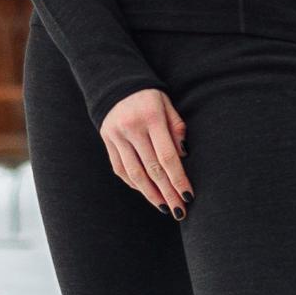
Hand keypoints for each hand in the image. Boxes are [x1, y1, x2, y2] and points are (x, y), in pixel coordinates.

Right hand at [101, 88, 190, 215]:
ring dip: (151, 194)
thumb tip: (183, 156)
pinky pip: (120, 169)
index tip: (188, 196)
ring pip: (134, 173)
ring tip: (165, 208)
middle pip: (152, 169)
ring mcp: (116, 136)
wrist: (116, 84)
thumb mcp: (168, 104)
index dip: (178, 179)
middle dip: (168, 193)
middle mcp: (132, 129)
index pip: (167, 156)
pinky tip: (147, 192)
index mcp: (151, 118)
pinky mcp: (107, 141)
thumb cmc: (150, 97)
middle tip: (180, 211)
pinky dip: (134, 183)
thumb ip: (177, 128)